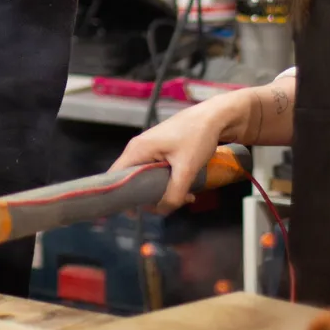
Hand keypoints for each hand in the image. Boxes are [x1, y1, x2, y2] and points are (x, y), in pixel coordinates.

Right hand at [107, 92, 251, 213]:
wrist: (215, 117)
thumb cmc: (198, 137)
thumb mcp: (186, 169)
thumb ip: (174, 193)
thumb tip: (162, 211)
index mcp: (138, 150)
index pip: (115, 176)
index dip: (119, 196)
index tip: (134, 212)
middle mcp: (138, 148)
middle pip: (131, 180)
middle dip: (147, 197)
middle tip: (164, 206)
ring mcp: (149, 149)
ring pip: (146, 177)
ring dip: (161, 191)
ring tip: (183, 197)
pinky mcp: (160, 150)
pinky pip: (156, 172)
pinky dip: (168, 182)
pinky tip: (186, 189)